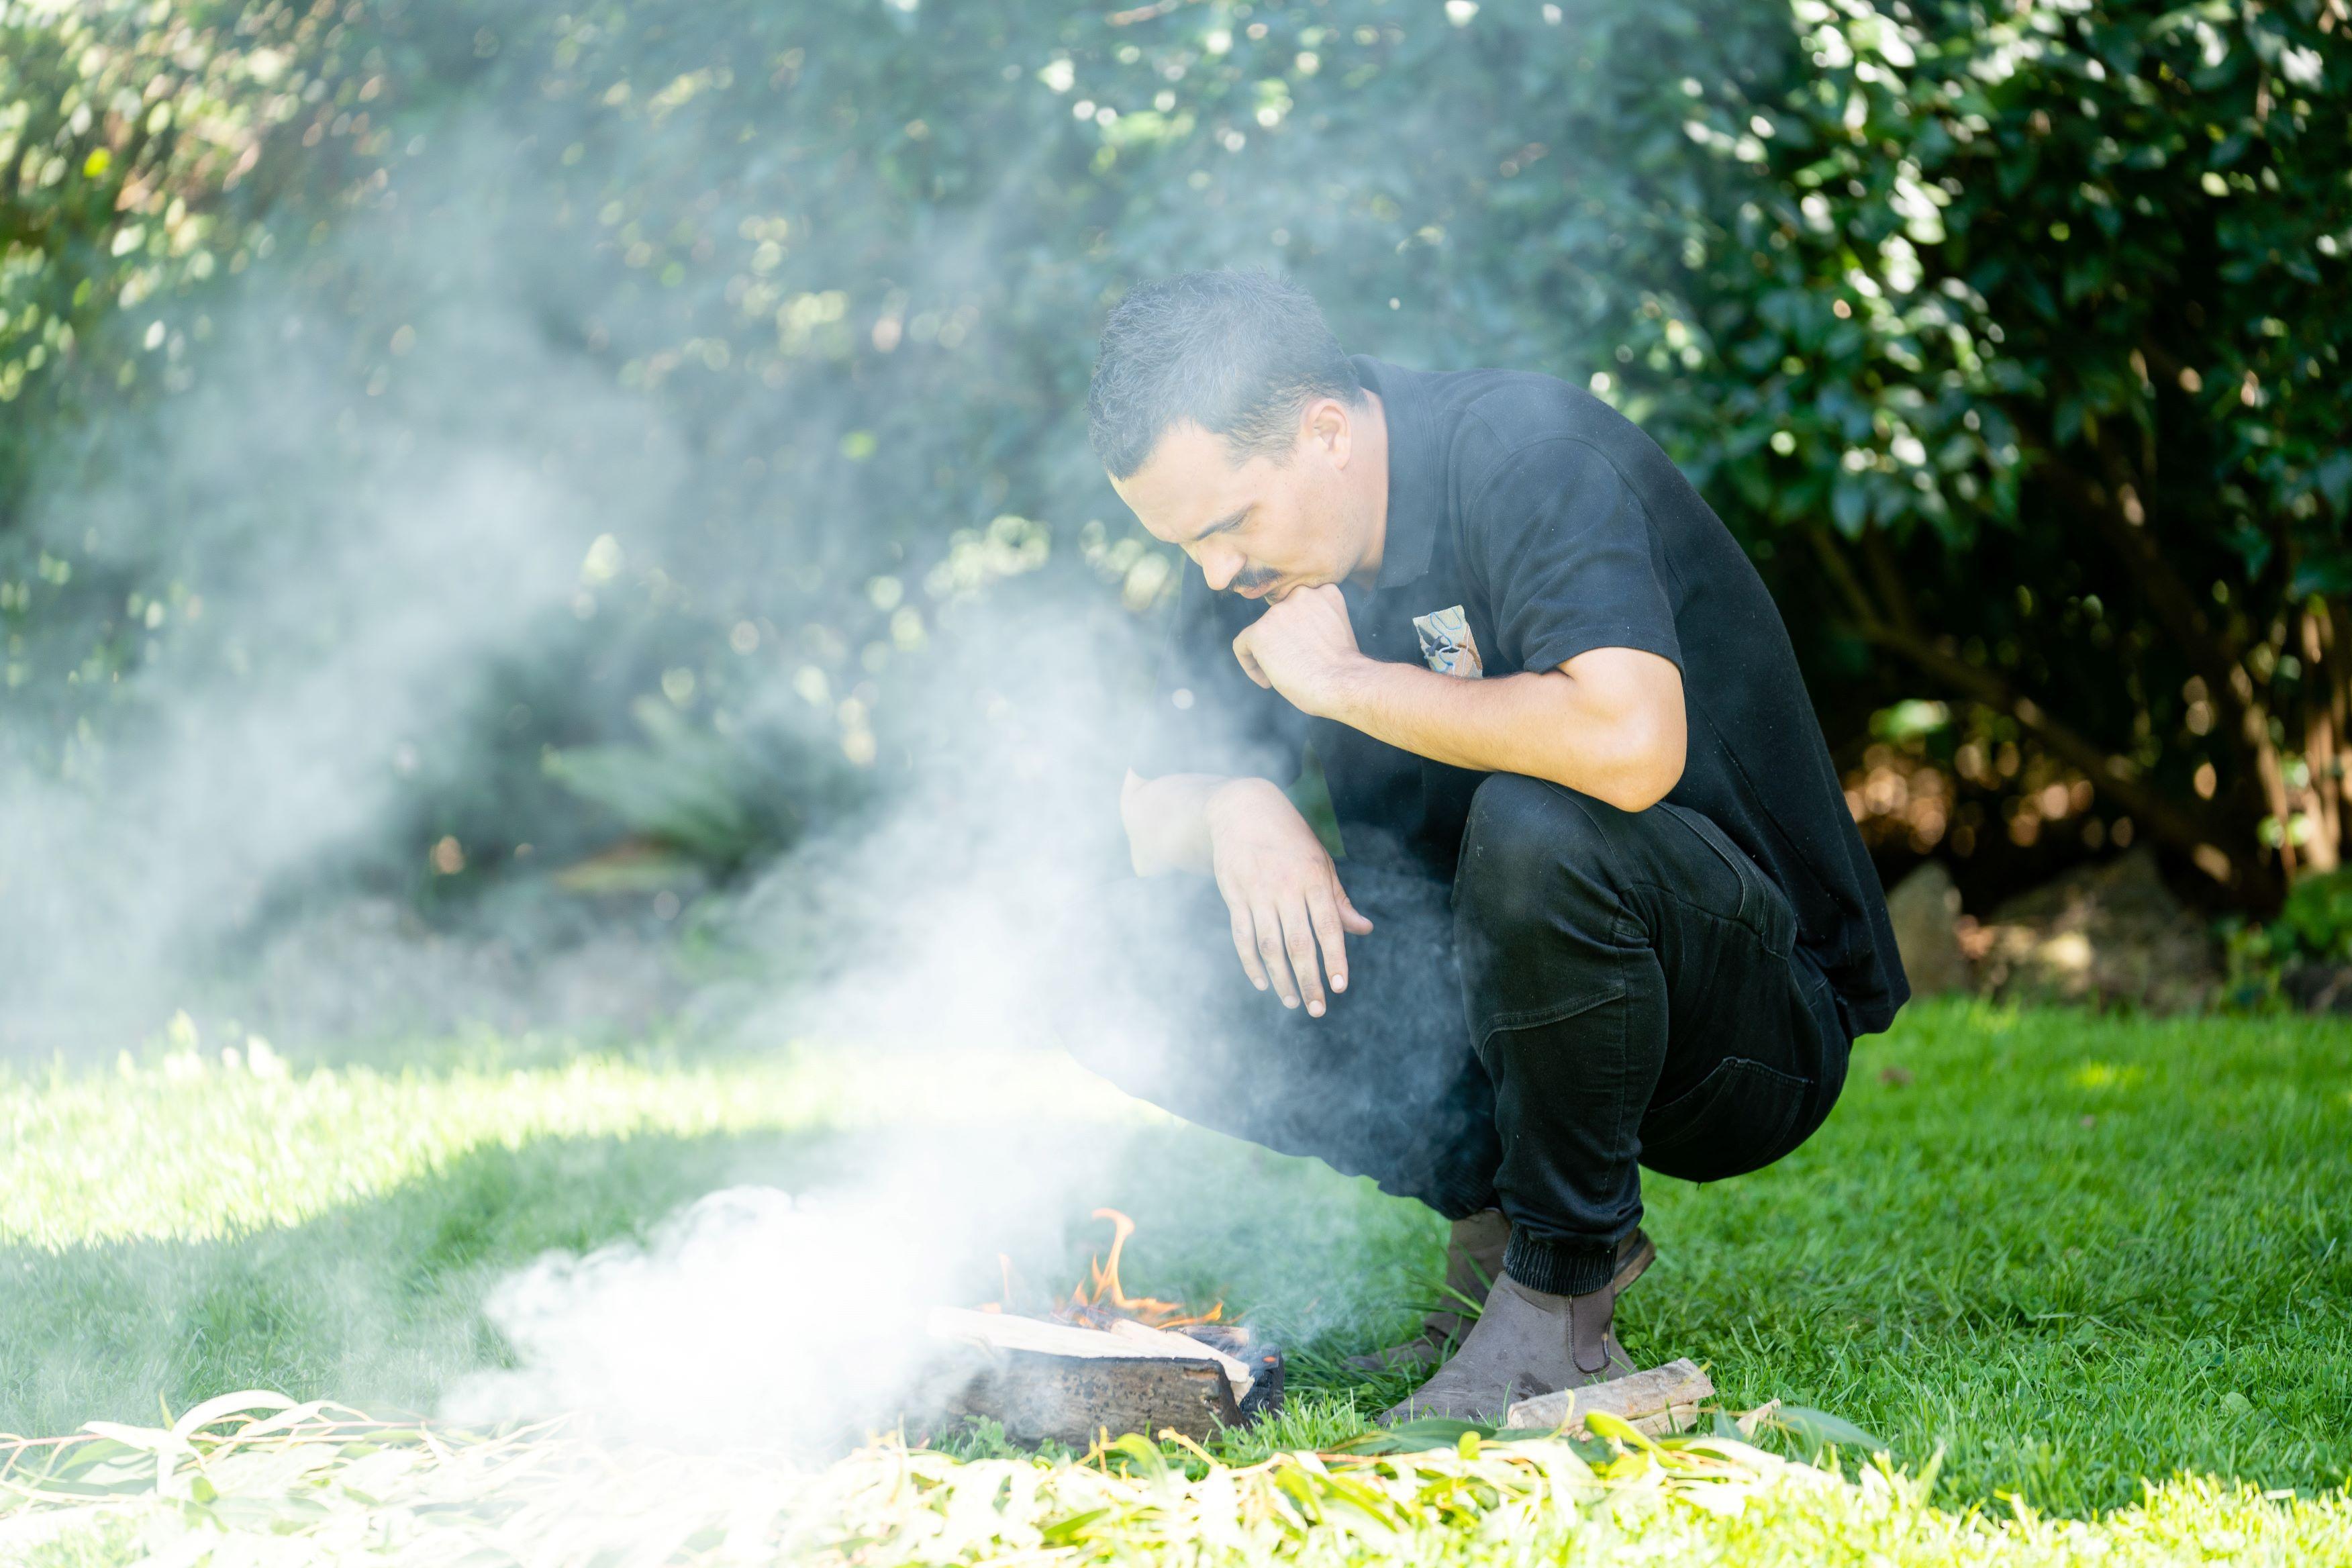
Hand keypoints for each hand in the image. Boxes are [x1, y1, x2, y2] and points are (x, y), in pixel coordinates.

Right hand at [1204, 778, 1372, 1015]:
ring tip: (1292, 1001)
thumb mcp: (1320, 863)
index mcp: (1313, 878)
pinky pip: (1242, 936)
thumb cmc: (1290, 839)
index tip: (1339, 986)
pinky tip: (1262, 983)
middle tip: (1317, 1009)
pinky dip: (1251, 963)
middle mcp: (1285, 887)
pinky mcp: (1234, 895)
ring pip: (1269, 945)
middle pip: (1298, 943)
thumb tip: (1365, 929)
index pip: (1327, 926)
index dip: (1334, 958)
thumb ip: (1339, 901)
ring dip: (1281, 978)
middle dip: (1308, 980)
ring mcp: (1257, 892)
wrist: (1243, 809)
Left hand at [1232, 584, 1362, 716]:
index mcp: (1324, 590)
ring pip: (1262, 632)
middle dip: (1283, 642)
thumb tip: (1292, 634)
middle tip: (1296, 666)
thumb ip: (1316, 620)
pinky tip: (1267, 681)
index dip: (1299, 631)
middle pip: (1279, 617)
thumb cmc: (1346, 669)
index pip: (1300, 605)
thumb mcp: (1338, 629)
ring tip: (1286, 676)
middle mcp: (1300, 593)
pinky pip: (1242, 646)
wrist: (1344, 684)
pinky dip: (1250, 665)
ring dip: (1269, 654)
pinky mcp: (1260, 631)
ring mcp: (1278, 611)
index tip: (1306, 651)